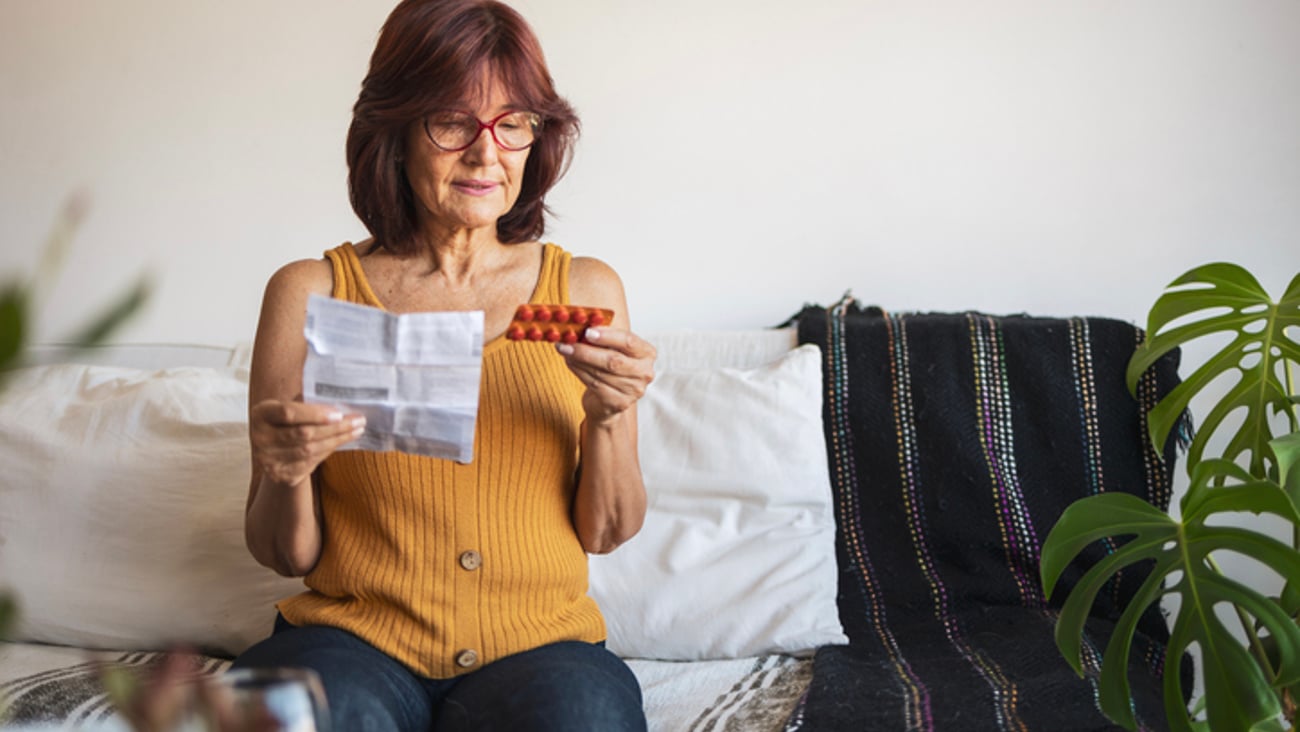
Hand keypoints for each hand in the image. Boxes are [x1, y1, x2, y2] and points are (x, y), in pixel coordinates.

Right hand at [249, 400, 364, 486]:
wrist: (269, 448)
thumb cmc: (284, 420)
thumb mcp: (287, 406)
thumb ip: (305, 405)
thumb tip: (339, 406)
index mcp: (261, 414)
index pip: (288, 413)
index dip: (314, 414)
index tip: (339, 413)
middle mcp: (260, 438)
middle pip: (304, 434)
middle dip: (335, 428)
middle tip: (358, 421)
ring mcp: (269, 460)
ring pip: (310, 451)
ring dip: (337, 441)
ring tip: (356, 431)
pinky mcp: (280, 475)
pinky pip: (310, 463)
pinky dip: (327, 452)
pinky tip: (340, 442)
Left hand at [556, 327, 655, 423]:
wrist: (610, 400)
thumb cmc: (612, 368)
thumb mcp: (614, 348)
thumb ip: (603, 336)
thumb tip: (583, 325)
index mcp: (647, 353)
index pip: (629, 342)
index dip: (607, 336)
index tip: (587, 332)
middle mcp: (644, 372)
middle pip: (613, 360)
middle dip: (587, 350)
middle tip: (568, 342)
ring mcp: (633, 390)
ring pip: (600, 373)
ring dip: (578, 360)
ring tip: (565, 350)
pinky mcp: (618, 403)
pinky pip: (594, 385)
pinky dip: (579, 372)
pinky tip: (571, 363)